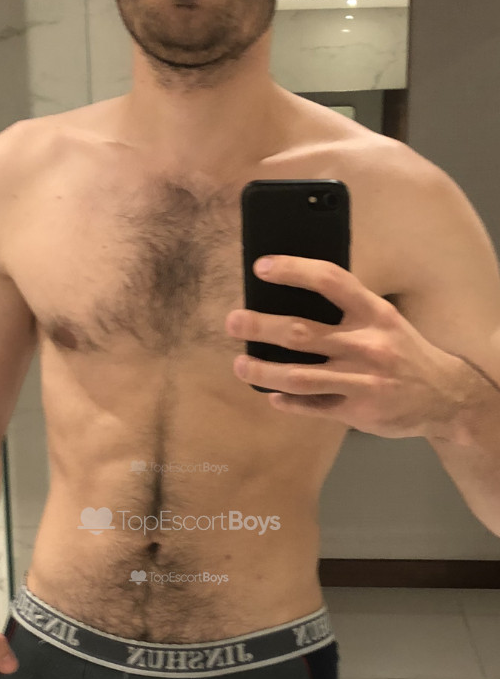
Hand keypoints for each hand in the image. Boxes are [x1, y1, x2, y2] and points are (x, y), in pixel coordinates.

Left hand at [226, 256, 465, 438]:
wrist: (446, 397)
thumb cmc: (404, 353)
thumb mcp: (385, 321)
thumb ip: (348, 311)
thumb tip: (291, 300)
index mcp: (374, 313)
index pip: (330, 281)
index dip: (293, 270)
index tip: (261, 267)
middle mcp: (367, 344)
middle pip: (302, 331)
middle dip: (261, 326)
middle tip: (233, 321)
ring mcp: (361, 381)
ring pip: (299, 376)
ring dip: (263, 371)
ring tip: (240, 365)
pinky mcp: (358, 412)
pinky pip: (312, 407)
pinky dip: (288, 402)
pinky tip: (271, 396)